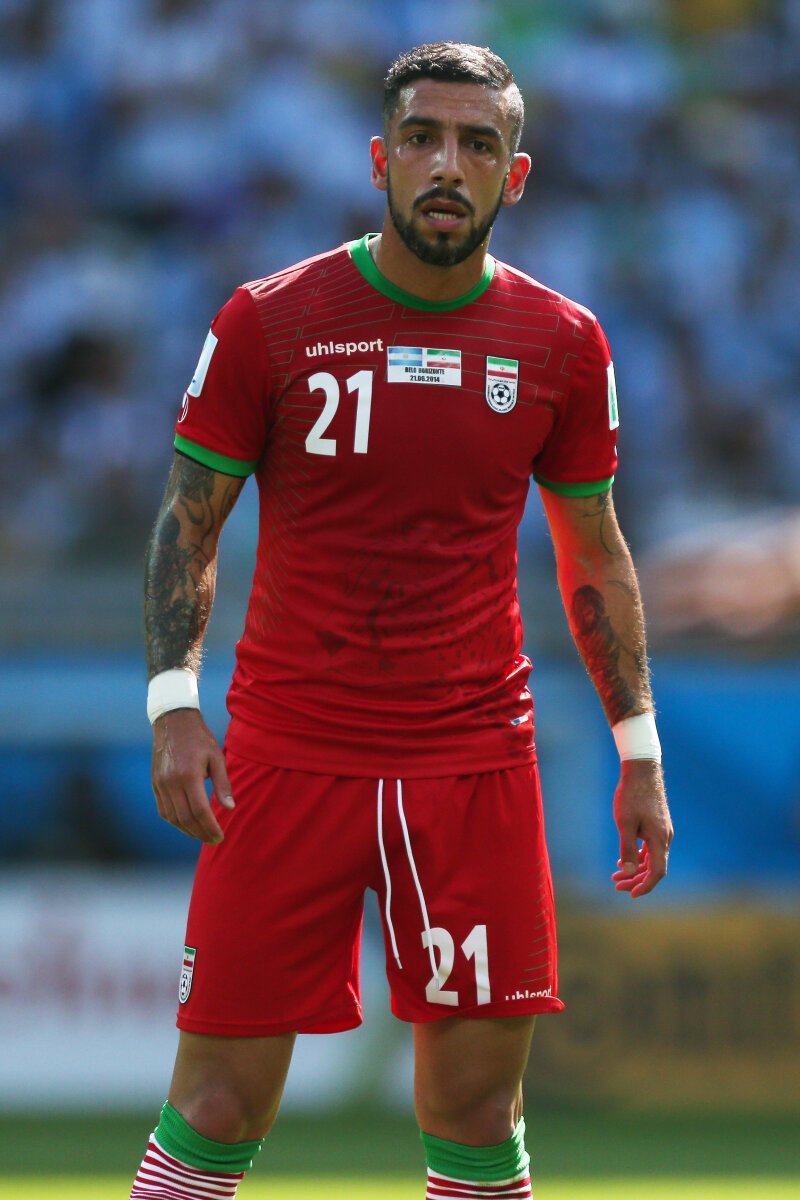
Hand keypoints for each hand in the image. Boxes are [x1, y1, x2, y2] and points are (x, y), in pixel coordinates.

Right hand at [151, 709, 233, 844]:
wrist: (173, 721)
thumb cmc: (199, 738)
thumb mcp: (217, 757)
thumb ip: (223, 784)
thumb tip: (229, 808)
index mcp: (188, 775)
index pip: (200, 811)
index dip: (210, 827)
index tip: (220, 837)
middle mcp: (171, 782)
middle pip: (185, 818)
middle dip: (201, 833)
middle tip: (213, 840)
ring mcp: (160, 784)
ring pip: (172, 818)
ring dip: (187, 831)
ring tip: (202, 835)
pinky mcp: (155, 783)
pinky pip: (163, 810)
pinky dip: (175, 821)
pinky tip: (187, 825)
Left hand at [611, 759, 672, 897]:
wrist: (642, 771)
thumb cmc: (631, 795)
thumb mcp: (625, 823)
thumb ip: (627, 848)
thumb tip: (629, 872)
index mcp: (659, 839)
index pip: (658, 872)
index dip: (645, 886)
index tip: (630, 894)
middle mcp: (665, 837)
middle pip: (655, 868)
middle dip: (637, 880)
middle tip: (616, 886)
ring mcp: (663, 831)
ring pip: (652, 858)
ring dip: (636, 869)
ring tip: (616, 876)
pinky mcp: (658, 825)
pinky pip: (651, 848)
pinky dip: (639, 857)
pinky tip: (624, 859)